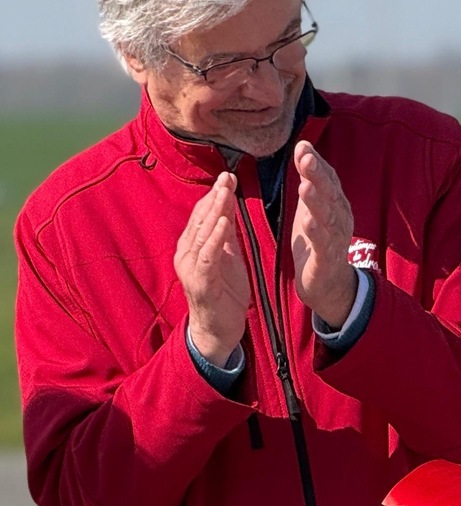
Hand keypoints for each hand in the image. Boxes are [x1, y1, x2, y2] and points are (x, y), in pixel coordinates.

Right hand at [175, 171, 249, 364]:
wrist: (220, 329)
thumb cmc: (225, 293)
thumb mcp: (229, 257)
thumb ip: (226, 234)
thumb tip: (228, 207)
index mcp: (193, 246)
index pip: (203, 215)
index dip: (215, 195)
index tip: (228, 176)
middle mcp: (187, 253)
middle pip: (201, 219)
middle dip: (215, 197)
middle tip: (227, 176)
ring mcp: (190, 267)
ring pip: (202, 234)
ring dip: (214, 211)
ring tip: (225, 191)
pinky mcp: (200, 281)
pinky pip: (207, 256)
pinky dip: (214, 238)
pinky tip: (223, 223)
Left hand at [292, 142, 358, 328]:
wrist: (328, 283)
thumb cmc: (319, 241)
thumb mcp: (312, 207)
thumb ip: (310, 180)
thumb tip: (304, 149)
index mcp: (336, 204)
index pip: (329, 178)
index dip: (316, 163)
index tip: (302, 146)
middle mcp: (340, 218)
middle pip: (330, 194)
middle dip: (318, 176)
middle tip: (307, 158)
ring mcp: (335, 239)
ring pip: (327, 217)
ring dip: (317, 202)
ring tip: (305, 187)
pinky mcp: (327, 259)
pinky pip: (323, 244)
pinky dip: (317, 233)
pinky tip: (307, 222)